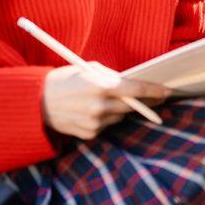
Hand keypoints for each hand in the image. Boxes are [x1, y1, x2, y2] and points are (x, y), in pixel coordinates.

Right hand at [42, 64, 171, 139]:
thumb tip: (134, 84)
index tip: (168, 91)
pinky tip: (91, 111)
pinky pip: (107, 126)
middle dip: (147, 102)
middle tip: (158, 98)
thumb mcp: (89, 70)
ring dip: (120, 109)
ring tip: (105, 100)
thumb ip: (112, 77)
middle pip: (133, 106)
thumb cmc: (65, 80)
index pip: (135, 89)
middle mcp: (99, 106)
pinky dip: (105, 118)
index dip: (154, 90)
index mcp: (100, 86)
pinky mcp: (89, 134)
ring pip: (120, 117)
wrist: (36, 102)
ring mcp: (94, 122)